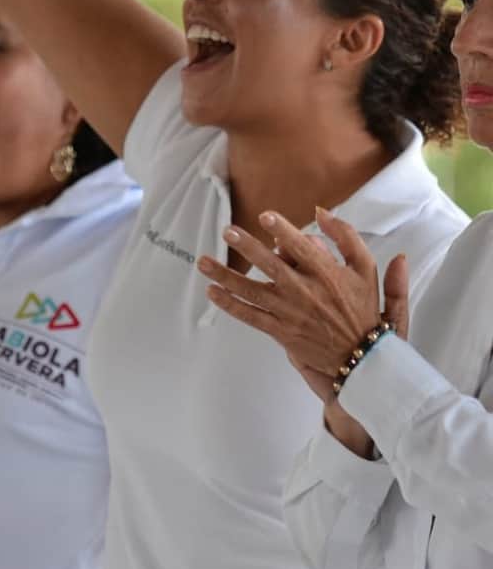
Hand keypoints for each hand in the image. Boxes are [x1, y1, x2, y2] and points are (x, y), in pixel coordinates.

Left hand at [197, 207, 409, 377]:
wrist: (362, 356)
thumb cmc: (362, 308)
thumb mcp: (365, 268)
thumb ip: (346, 237)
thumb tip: (322, 212)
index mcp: (325, 273)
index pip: (301, 247)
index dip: (282, 230)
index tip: (266, 216)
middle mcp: (304, 291)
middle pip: (270, 266)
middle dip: (247, 247)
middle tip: (228, 232)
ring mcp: (289, 312)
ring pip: (251, 291)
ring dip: (225, 275)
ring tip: (203, 262)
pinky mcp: (280, 330)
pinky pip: (249, 316)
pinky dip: (229, 305)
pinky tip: (212, 292)